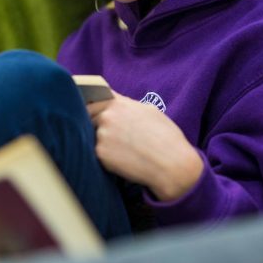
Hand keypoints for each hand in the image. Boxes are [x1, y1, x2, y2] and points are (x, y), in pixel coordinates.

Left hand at [86, 94, 203, 201]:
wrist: (172, 164)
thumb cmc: (166, 138)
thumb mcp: (149, 112)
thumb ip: (128, 107)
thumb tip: (118, 106)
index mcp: (119, 104)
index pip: (95, 98)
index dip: (94, 105)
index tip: (94, 110)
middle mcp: (107, 116)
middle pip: (90, 117)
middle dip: (98, 125)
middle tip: (116, 137)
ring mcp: (102, 135)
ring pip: (95, 136)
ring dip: (105, 142)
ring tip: (125, 151)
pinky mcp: (100, 153)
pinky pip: (99, 153)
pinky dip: (108, 157)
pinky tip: (125, 160)